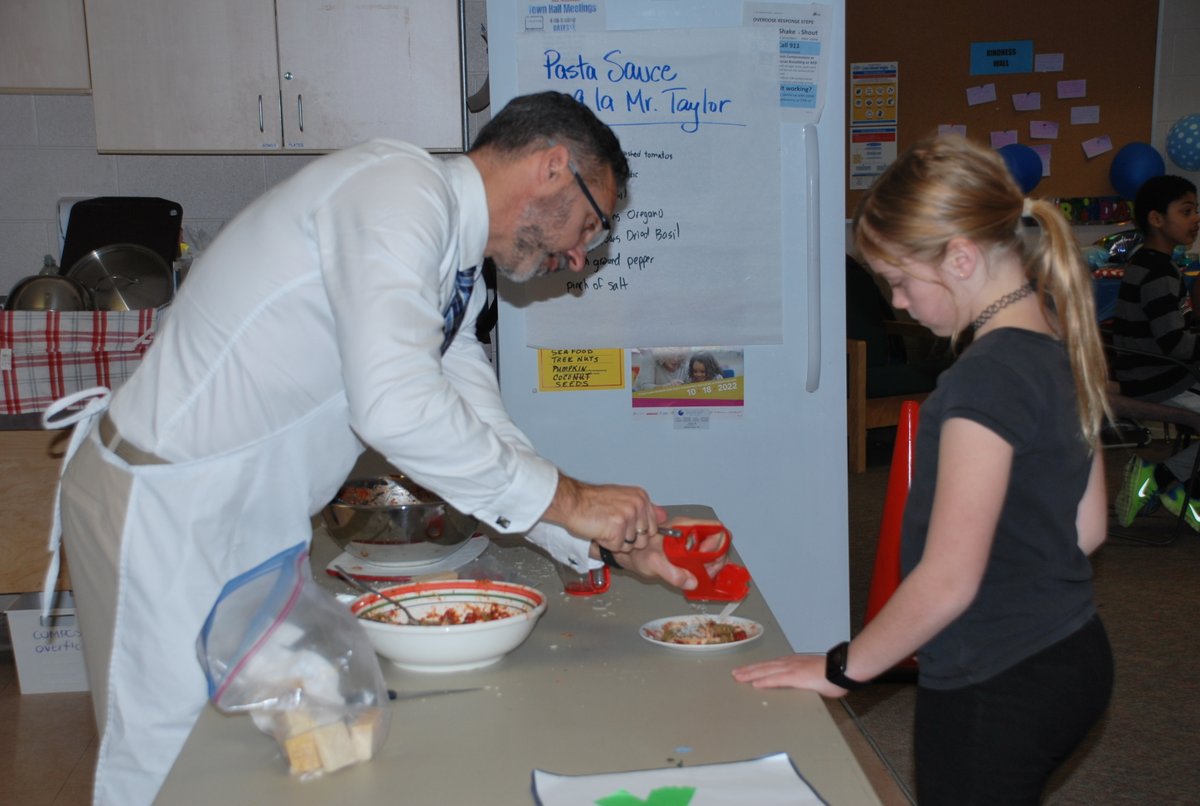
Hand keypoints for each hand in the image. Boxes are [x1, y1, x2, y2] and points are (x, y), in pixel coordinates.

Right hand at [543, 474, 665, 551]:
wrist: (572, 502)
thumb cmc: (592, 502)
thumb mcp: (622, 498)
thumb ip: (643, 509)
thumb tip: (663, 516)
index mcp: (641, 497)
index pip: (652, 527)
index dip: (636, 532)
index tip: (622, 526)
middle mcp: (637, 505)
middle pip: (643, 539)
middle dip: (627, 539)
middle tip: (611, 526)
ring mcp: (628, 516)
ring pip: (631, 545)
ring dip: (616, 541)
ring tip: (604, 527)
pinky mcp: (617, 528)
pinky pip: (617, 547)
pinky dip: (606, 544)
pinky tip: (599, 531)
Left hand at [599, 523, 727, 591]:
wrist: (627, 552)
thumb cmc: (637, 551)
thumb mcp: (653, 563)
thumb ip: (672, 572)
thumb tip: (691, 581)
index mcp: (685, 527)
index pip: (715, 528)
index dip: (717, 544)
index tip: (706, 559)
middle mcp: (691, 532)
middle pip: (718, 541)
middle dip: (716, 559)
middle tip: (705, 573)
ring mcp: (690, 541)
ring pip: (713, 551)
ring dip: (711, 565)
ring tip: (699, 576)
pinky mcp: (688, 551)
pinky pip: (704, 558)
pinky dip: (705, 568)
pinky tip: (695, 577)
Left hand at [732, 654, 848, 697]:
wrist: (844, 668)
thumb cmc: (835, 672)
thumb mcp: (816, 674)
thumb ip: (806, 678)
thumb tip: (804, 684)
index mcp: (795, 663)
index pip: (771, 665)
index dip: (758, 668)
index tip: (747, 670)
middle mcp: (791, 663)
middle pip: (765, 666)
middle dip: (749, 670)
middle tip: (735, 673)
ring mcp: (793, 669)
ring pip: (766, 671)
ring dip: (751, 674)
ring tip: (738, 677)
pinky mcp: (796, 677)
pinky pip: (776, 679)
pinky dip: (764, 681)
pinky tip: (755, 684)